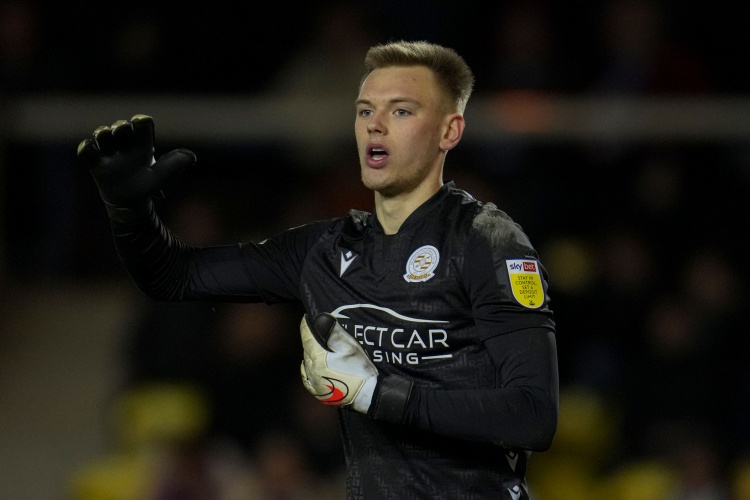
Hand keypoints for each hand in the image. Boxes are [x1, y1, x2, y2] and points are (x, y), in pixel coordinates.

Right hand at [77, 114, 194, 206]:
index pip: (142, 124)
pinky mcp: (95, 161)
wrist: (129, 200)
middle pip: (120, 126)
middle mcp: (125, 143)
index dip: (141, 121)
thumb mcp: (162, 176)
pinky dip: (87, 148)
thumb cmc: (147, 184)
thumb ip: (175, 165)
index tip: (141, 123)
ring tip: (107, 142)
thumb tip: (191, 157)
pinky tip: (92, 151)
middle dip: (121, 127)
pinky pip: (86, 150)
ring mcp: (109, 151)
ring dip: (103, 134)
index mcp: (142, 142)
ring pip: (102, 133)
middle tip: (122, 132)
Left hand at [300, 313, 377, 413]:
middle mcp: (311, 371)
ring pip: (306, 363)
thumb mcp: (349, 347)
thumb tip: (321, 318)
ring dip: (309, 354)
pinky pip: (307, 378)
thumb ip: (334, 333)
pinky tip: (311, 367)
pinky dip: (308, 370)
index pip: (307, 337)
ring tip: (315, 347)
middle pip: (306, 349)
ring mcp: (314, 383)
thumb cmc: (359, 370)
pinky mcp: (319, 393)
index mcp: (317, 358)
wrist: (366, 395)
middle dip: (309, 339)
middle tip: (315, 331)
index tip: (306, 318)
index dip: (306, 326)